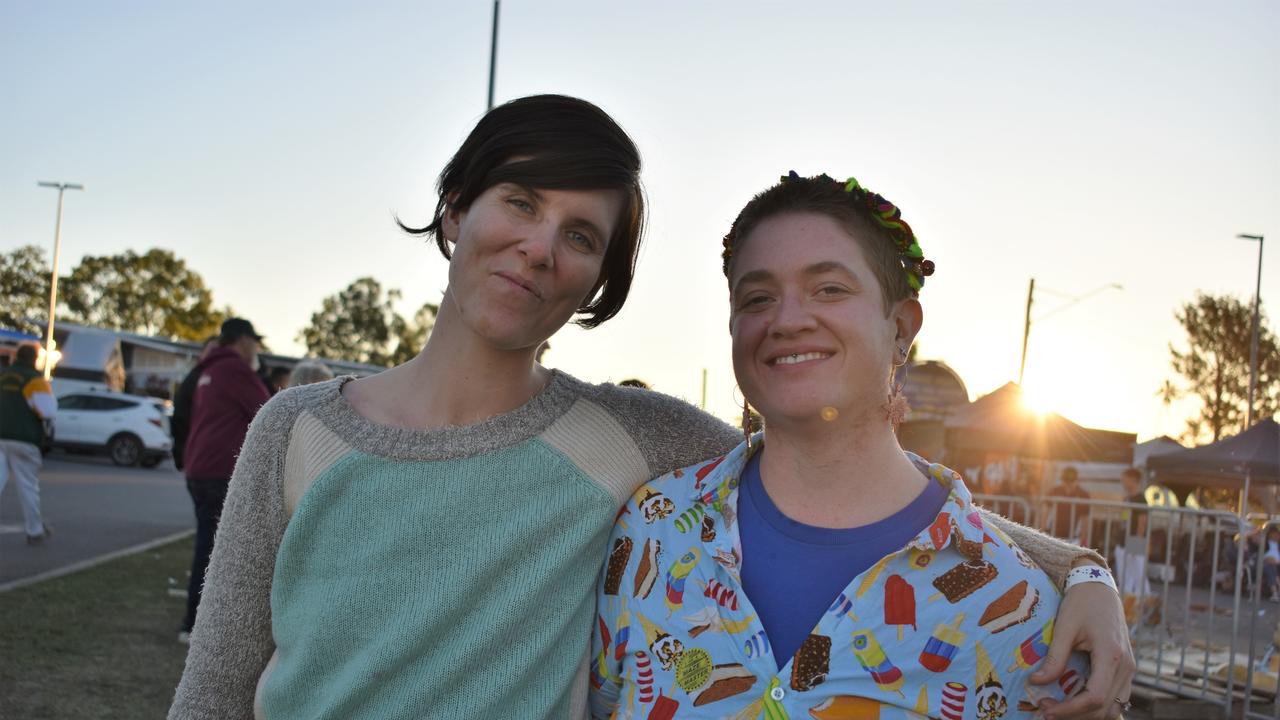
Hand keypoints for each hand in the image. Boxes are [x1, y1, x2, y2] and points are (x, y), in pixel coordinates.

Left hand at [1031, 581, 1134, 718]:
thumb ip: (1055, 656)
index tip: (1046, 707)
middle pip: (1105, 707)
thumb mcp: (1064, 627)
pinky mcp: (1125, 667)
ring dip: (1087, 713)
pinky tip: (1073, 699)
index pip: (1095, 697)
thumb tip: (1037, 681)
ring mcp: (1128, 668)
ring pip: (1113, 706)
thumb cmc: (1081, 603)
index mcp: (1111, 655)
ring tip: (1059, 707)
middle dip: (1075, 714)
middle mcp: (1126, 665)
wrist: (1099, 587)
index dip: (1071, 709)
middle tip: (1046, 709)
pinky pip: (1115, 696)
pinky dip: (1096, 705)